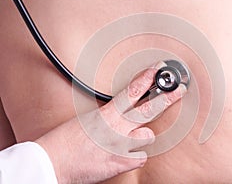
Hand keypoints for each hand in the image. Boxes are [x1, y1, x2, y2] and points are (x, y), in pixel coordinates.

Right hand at [36, 62, 186, 182]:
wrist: (52, 163)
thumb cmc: (64, 141)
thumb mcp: (87, 121)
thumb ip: (108, 118)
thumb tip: (119, 118)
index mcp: (107, 114)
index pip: (133, 91)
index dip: (148, 77)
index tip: (157, 69)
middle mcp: (118, 128)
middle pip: (150, 109)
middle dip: (168, 98)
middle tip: (179, 90)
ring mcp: (121, 145)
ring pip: (149, 136)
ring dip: (142, 138)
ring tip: (131, 140)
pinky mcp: (121, 163)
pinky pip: (141, 158)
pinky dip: (135, 156)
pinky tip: (125, 155)